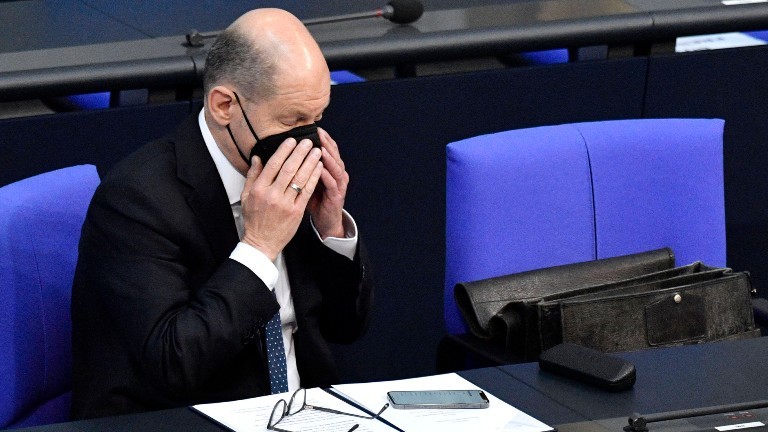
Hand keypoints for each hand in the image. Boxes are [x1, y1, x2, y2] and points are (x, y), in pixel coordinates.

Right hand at [240, 138, 323, 260]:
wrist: (261, 242)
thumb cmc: (254, 219)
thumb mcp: (246, 196)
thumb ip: (253, 175)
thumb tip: (258, 157)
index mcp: (259, 189)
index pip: (273, 165)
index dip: (284, 151)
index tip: (291, 140)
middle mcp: (272, 195)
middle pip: (288, 169)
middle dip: (300, 153)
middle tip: (308, 142)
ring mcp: (285, 204)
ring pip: (300, 178)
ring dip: (310, 163)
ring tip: (316, 152)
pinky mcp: (296, 212)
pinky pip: (307, 191)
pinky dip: (313, 178)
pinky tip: (318, 168)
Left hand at [308, 128, 347, 238]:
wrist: (325, 222)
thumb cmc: (315, 201)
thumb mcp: (307, 181)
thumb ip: (302, 167)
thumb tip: (285, 153)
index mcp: (329, 169)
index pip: (327, 149)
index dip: (322, 138)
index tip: (313, 128)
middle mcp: (337, 174)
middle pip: (334, 155)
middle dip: (326, 143)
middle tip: (318, 133)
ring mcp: (338, 185)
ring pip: (335, 167)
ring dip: (328, 157)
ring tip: (321, 148)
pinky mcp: (336, 197)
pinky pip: (332, 184)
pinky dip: (326, 176)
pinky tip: (320, 169)